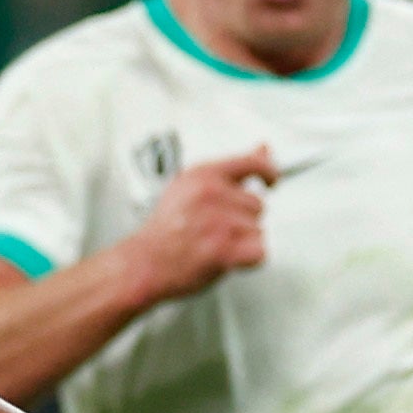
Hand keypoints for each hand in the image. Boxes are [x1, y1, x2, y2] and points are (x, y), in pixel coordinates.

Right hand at [125, 146, 276, 303]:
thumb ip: (231, 171)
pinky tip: (225, 258)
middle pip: (257, 205)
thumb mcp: (190, 187)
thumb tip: (263, 149)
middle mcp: (210, 194)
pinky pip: (259, 252)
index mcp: (202, 175)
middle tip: (213, 229)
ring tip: (212, 243)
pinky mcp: (222, 249)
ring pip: (258, 231)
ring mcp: (217, 221)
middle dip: (242, 220)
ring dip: (241, 242)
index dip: (268, 171)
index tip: (271, 179)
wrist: (142, 263)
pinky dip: (247, 260)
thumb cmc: (163, 231)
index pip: (252, 163)